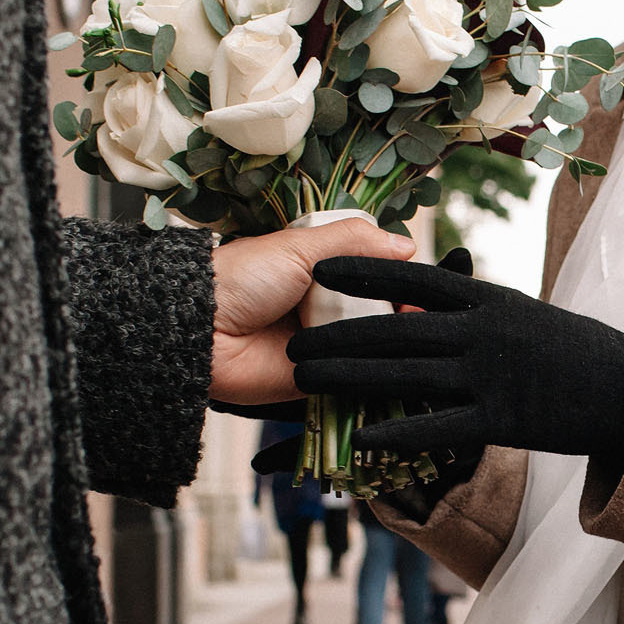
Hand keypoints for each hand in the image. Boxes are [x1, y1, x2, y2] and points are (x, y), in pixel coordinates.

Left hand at [208, 220, 414, 404]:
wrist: (199, 330)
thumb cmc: (242, 278)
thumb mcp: (299, 245)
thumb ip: (353, 240)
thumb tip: (408, 245)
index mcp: (321, 275)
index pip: (372, 278)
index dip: (398, 282)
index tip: (423, 287)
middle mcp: (324, 311)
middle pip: (377, 315)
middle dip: (401, 316)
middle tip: (424, 316)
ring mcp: (322, 348)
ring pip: (370, 348)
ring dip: (390, 345)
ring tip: (416, 339)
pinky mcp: (316, 383)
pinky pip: (352, 381)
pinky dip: (370, 376)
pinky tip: (396, 367)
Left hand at [287, 258, 623, 464]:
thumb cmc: (576, 352)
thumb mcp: (524, 313)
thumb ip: (476, 305)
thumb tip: (432, 291)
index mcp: (488, 297)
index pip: (412, 277)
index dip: (363, 269)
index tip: (320, 264)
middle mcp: (482, 329)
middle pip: (395, 327)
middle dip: (338, 333)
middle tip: (294, 340)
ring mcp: (489, 374)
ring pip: (405, 373)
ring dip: (349, 376)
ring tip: (305, 378)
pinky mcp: (500, 418)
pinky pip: (437, 423)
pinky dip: (396, 429)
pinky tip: (359, 434)